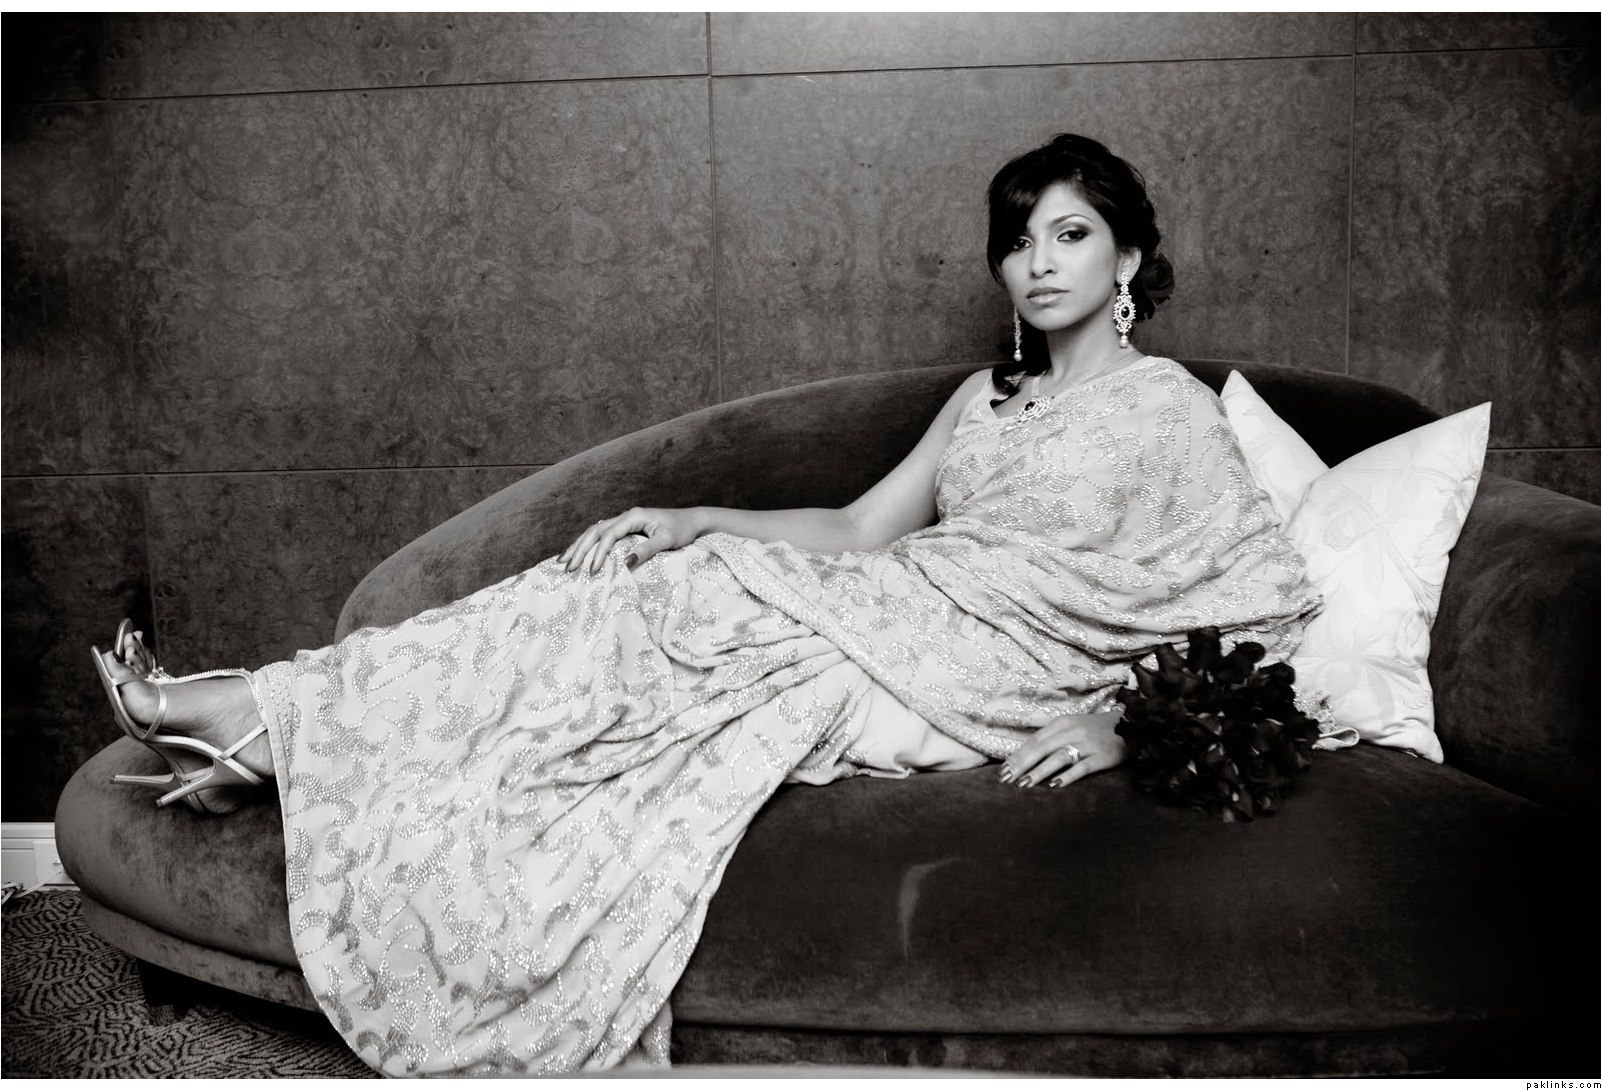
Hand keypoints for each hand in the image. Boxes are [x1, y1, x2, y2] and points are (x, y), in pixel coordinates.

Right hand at [559, 507, 702, 574]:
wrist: (693, 521)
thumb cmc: (683, 530)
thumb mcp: (667, 540)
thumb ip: (647, 550)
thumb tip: (625, 563)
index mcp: (633, 517)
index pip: (608, 535)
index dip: (598, 553)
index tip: (592, 571)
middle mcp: (625, 516)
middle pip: (594, 531)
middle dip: (579, 550)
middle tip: (566, 568)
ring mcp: (624, 521)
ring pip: (594, 532)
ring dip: (578, 546)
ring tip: (562, 561)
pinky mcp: (626, 528)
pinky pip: (601, 535)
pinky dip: (588, 544)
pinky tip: (578, 553)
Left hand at [998, 711, 1125, 788]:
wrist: (1130, 724)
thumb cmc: (1094, 729)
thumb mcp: (1071, 726)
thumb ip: (1051, 738)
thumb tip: (1025, 756)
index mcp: (1062, 723)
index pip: (1034, 741)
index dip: (1018, 756)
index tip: (1003, 770)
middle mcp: (1073, 731)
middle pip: (1042, 749)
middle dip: (1022, 765)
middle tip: (1007, 779)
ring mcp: (1088, 744)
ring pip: (1058, 758)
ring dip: (1039, 772)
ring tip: (1024, 784)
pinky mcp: (1102, 757)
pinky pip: (1082, 767)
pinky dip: (1068, 776)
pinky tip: (1055, 785)